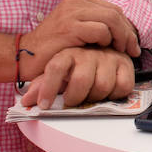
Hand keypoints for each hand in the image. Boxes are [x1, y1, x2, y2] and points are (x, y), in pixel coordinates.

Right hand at [18, 0, 138, 79]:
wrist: (25, 55)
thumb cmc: (53, 47)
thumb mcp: (76, 29)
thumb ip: (95, 24)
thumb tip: (124, 32)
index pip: (113, 9)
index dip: (127, 27)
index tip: (132, 43)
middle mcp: (75, 1)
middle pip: (115, 13)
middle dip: (128, 33)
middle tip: (132, 50)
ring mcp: (72, 12)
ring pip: (112, 20)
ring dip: (121, 38)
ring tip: (121, 52)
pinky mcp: (70, 26)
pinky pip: (101, 30)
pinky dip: (107, 41)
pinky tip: (101, 50)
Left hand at [20, 45, 134, 109]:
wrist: (102, 46)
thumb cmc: (77, 64)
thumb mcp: (56, 72)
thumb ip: (41, 86)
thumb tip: (26, 102)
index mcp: (68, 53)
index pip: (56, 68)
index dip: (48, 89)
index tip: (44, 105)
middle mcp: (88, 53)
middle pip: (81, 80)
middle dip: (75, 98)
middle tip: (72, 101)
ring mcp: (108, 57)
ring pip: (102, 86)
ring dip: (95, 98)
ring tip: (90, 96)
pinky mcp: (125, 64)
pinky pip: (123, 86)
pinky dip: (115, 94)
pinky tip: (108, 92)